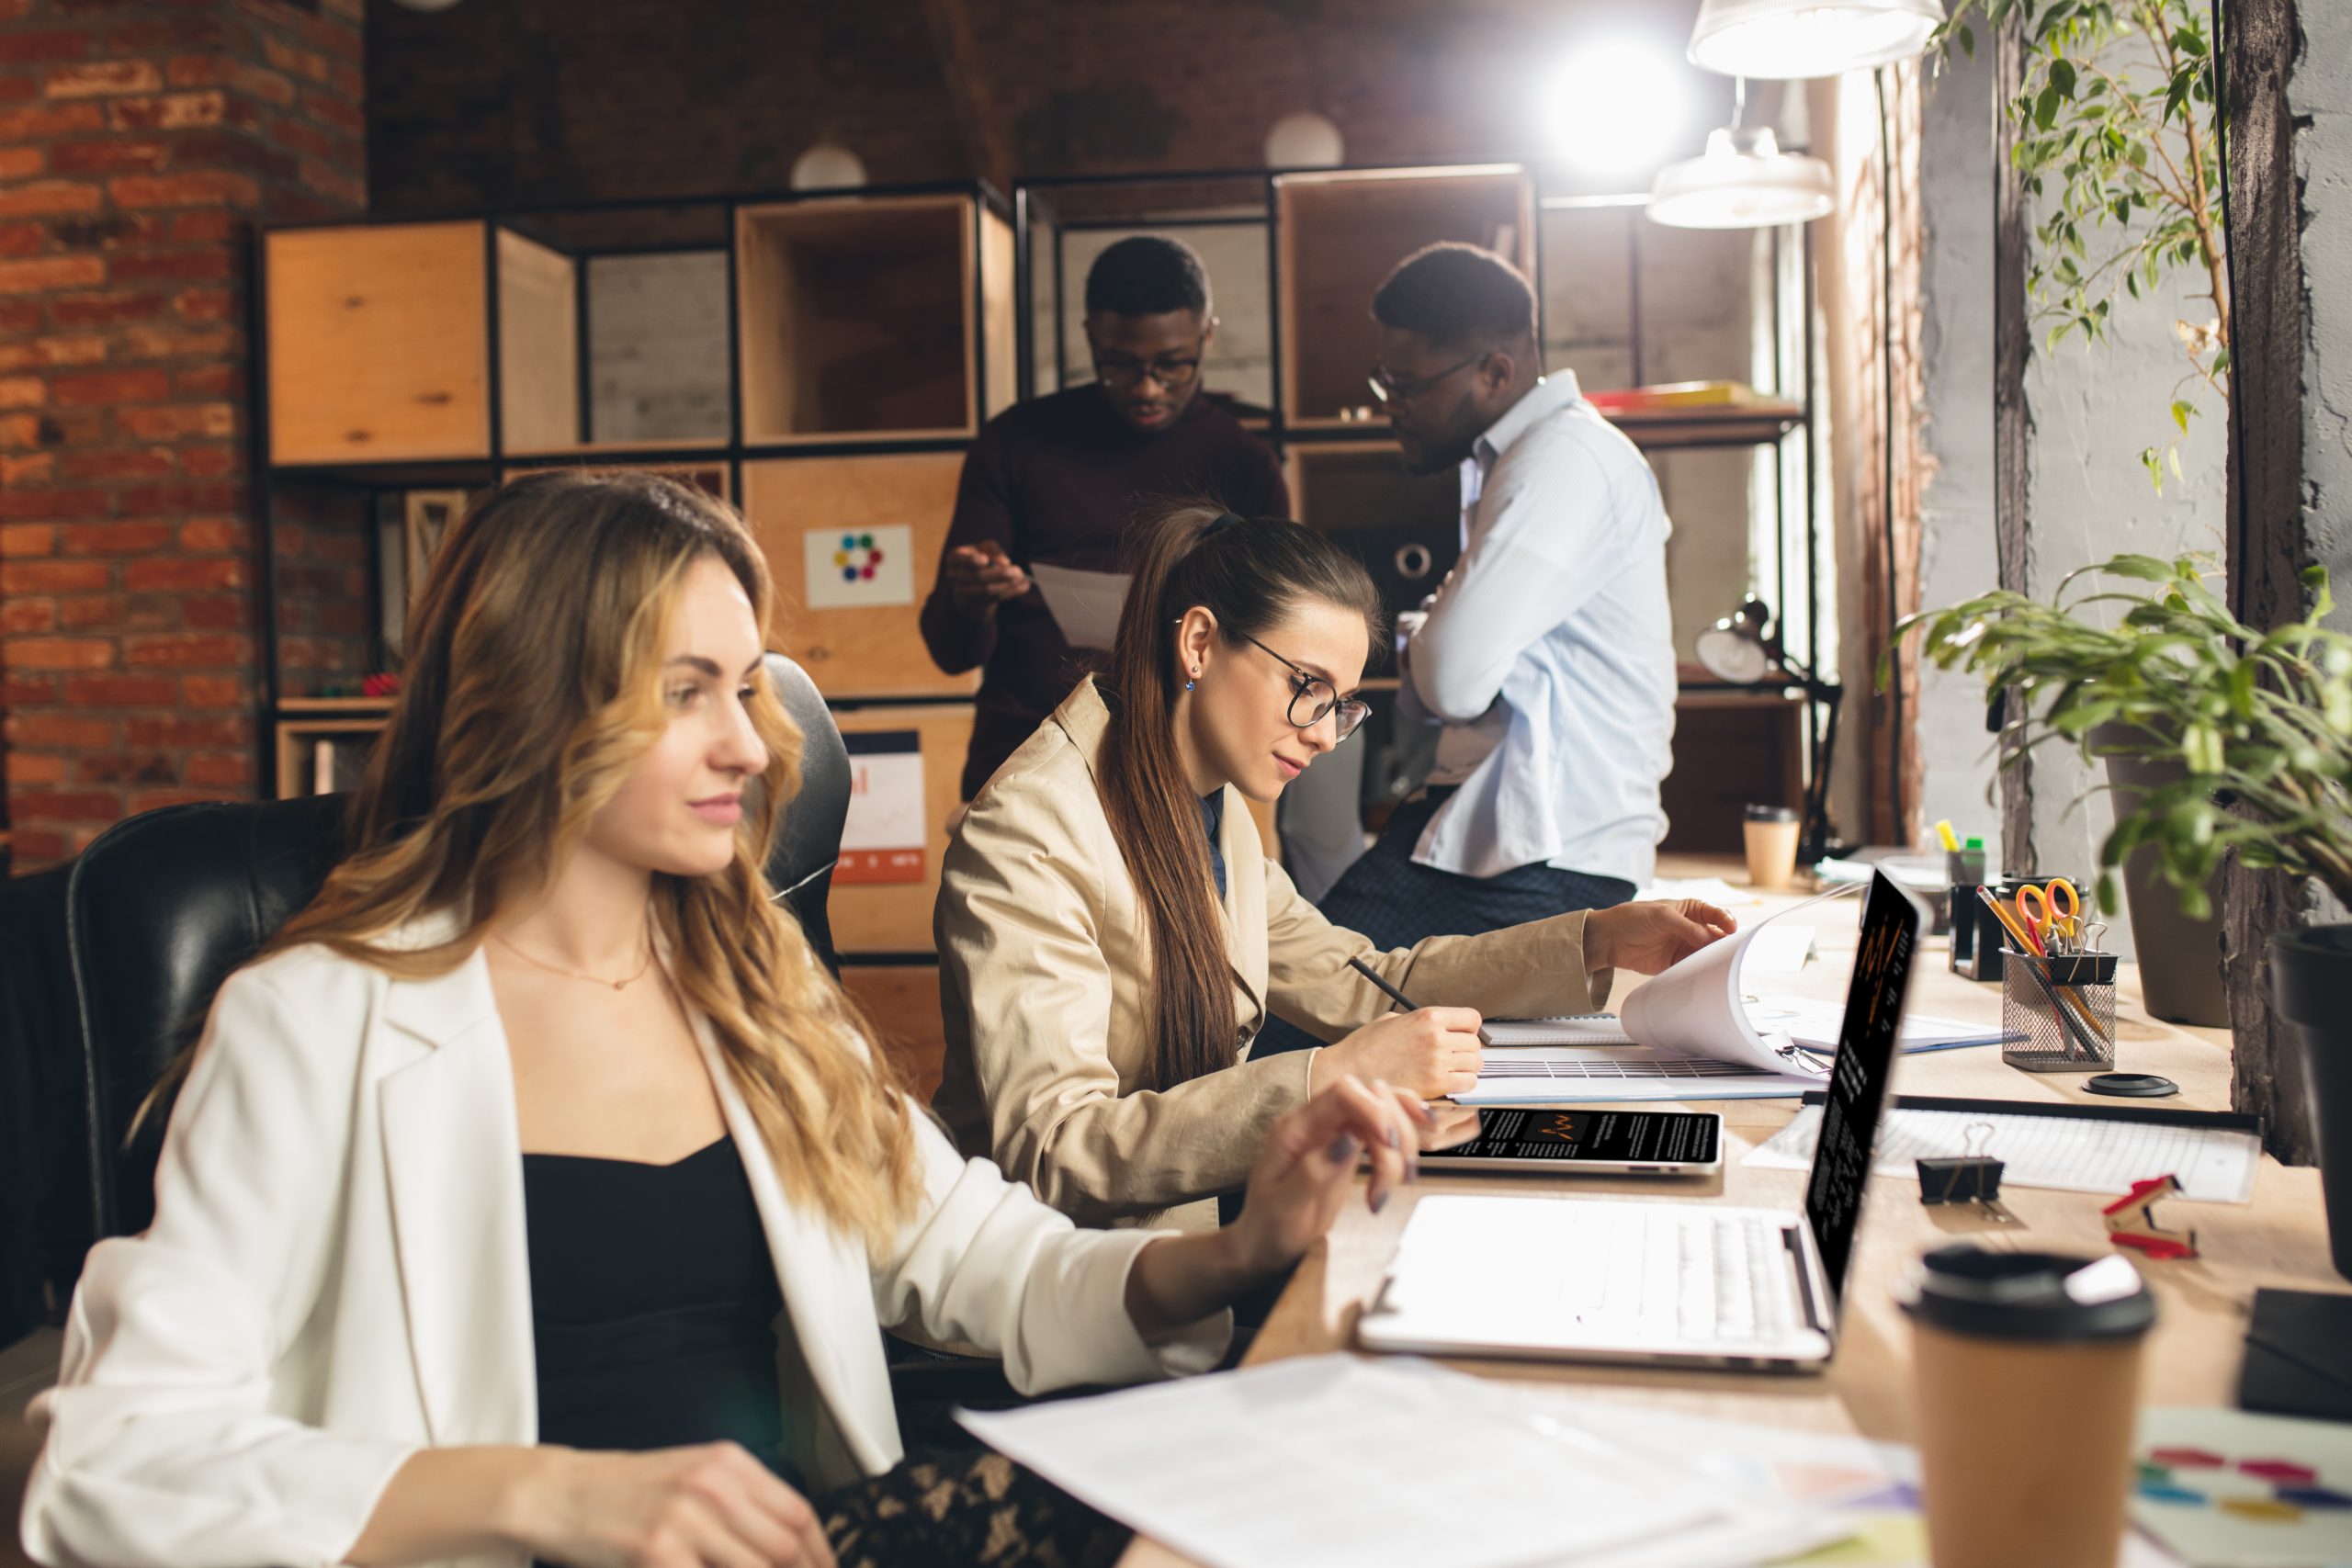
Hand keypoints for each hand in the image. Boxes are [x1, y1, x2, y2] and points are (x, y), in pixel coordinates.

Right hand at [513, 1443, 833, 1567]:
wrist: (558, 1494)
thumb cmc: (625, 1491)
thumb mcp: (692, 1478)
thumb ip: (740, 1505)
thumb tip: (788, 1548)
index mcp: (728, 1463)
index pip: (799, 1513)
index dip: (822, 1554)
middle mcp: (712, 1485)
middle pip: (785, 1547)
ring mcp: (685, 1519)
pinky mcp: (657, 1551)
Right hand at [941, 543, 1031, 617]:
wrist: (974, 580)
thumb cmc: (980, 557)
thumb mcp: (985, 548)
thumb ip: (994, 550)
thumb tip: (1004, 562)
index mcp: (954, 558)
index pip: (959, 559)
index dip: (972, 560)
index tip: (985, 560)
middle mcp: (954, 576)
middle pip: (978, 577)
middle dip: (999, 574)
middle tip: (1016, 570)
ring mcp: (963, 592)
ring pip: (987, 590)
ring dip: (1007, 584)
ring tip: (1021, 577)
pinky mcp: (977, 602)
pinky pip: (995, 599)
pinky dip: (1012, 592)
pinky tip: (1024, 586)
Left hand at [1225, 1075, 1431, 1277]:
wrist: (1263, 1244)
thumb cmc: (1269, 1228)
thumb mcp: (1285, 1207)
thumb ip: (1314, 1171)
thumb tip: (1348, 1139)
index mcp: (1295, 1129)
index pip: (1342, 1093)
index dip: (1374, 1109)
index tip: (1390, 1145)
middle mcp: (1317, 1123)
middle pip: (1373, 1099)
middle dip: (1395, 1136)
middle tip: (1396, 1182)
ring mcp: (1336, 1132)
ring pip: (1386, 1113)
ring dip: (1404, 1146)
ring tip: (1398, 1186)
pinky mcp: (1350, 1147)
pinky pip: (1385, 1129)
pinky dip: (1406, 1139)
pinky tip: (1416, 1152)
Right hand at [1319, 1005, 1483, 1098]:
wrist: (1345, 1073)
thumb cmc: (1363, 1048)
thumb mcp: (1391, 1021)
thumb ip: (1418, 1022)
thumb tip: (1436, 1026)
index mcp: (1427, 1016)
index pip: (1472, 1019)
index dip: (1469, 1030)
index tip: (1462, 1037)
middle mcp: (1435, 1036)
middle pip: (1475, 1043)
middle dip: (1467, 1052)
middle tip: (1454, 1060)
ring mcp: (1437, 1060)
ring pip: (1475, 1064)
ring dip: (1467, 1070)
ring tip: (1450, 1074)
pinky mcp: (1436, 1083)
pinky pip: (1468, 1084)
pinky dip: (1462, 1086)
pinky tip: (1447, 1086)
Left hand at [1587, 899, 1737, 974]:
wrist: (1609, 939)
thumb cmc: (1634, 918)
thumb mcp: (1662, 916)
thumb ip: (1686, 927)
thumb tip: (1708, 940)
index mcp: (1691, 910)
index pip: (1716, 914)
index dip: (1726, 921)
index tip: (1731, 929)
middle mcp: (1692, 928)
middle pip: (1716, 936)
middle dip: (1724, 944)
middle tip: (1731, 952)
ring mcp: (1684, 946)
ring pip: (1707, 954)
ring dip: (1713, 960)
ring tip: (1720, 966)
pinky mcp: (1676, 963)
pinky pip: (1693, 968)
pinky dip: (1699, 972)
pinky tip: (1705, 976)